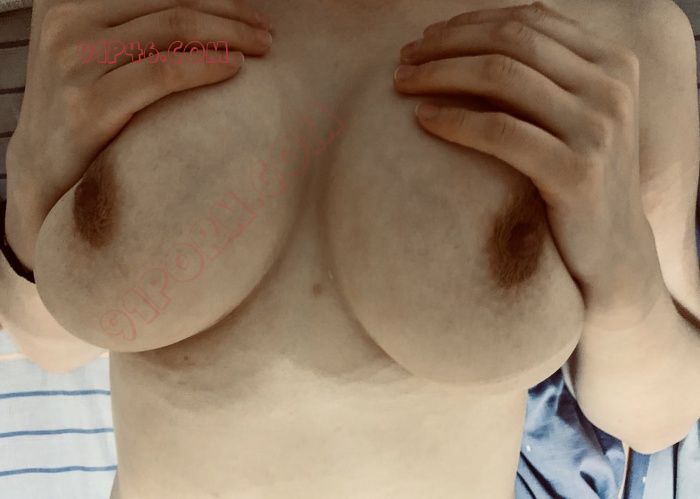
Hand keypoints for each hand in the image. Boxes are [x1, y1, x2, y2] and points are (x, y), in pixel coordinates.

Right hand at [5, 0, 273, 266]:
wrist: (45, 175)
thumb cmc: (84, 111)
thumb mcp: (94, 54)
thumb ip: (131, 28)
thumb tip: (200, 16)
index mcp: (68, 0)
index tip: (248, 11)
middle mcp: (66, 20)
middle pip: (171, 1)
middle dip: (229, 11)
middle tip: (265, 32)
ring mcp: (73, 60)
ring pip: (173, 26)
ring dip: (230, 33)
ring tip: (263, 47)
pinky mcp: (87, 103)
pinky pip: (164, 70)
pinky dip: (207, 64)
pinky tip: (236, 68)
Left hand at [393, 1, 662, 320]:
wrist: (613, 249)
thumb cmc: (579, 177)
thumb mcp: (576, 115)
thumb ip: (547, 75)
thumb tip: (476, 38)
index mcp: (613, 62)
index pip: (530, 19)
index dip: (470, 22)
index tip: (427, 37)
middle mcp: (611, 87)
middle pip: (512, 41)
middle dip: (448, 43)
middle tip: (404, 59)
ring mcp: (598, 128)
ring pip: (502, 76)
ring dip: (440, 73)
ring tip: (403, 83)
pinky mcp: (577, 171)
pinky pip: (500, 130)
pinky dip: (454, 119)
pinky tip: (423, 119)